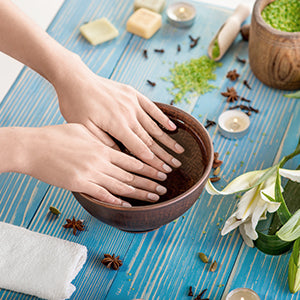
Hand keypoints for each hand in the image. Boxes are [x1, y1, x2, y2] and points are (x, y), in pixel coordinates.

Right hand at [18, 124, 168, 205]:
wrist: (33, 147)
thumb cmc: (56, 136)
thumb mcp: (82, 131)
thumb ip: (99, 139)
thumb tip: (112, 145)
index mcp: (102, 147)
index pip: (132, 158)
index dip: (149, 165)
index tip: (162, 169)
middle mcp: (100, 161)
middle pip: (131, 174)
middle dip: (150, 180)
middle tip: (165, 186)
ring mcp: (90, 173)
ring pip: (121, 185)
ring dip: (140, 192)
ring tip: (155, 196)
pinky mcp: (79, 184)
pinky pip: (102, 194)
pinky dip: (116, 200)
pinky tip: (128, 205)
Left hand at [54, 56, 183, 172]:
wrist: (76, 79)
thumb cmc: (76, 105)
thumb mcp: (83, 127)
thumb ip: (104, 142)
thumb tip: (120, 155)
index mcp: (117, 125)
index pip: (139, 148)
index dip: (152, 162)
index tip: (164, 172)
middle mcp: (129, 114)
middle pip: (150, 139)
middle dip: (164, 155)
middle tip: (176, 165)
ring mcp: (133, 103)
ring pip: (153, 126)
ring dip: (167, 139)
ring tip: (179, 150)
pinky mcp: (133, 94)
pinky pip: (151, 108)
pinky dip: (162, 118)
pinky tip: (172, 127)